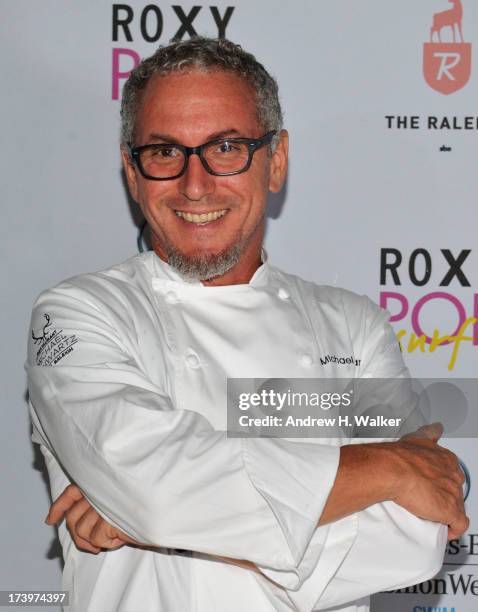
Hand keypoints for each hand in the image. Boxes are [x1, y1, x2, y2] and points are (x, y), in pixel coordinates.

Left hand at [45, 484, 142, 553]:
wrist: (164, 513)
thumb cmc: (142, 509)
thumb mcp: (115, 503)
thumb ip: (95, 504)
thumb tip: (62, 519)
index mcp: (99, 483)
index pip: (71, 492)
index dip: (59, 506)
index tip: (50, 519)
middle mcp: (99, 491)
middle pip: (72, 517)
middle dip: (78, 534)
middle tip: (94, 542)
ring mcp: (103, 504)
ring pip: (81, 530)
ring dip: (94, 540)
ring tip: (111, 537)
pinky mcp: (110, 518)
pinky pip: (96, 538)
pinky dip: (107, 542)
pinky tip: (120, 536)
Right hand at [389, 422, 468, 539]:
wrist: (391, 469)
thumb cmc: (399, 455)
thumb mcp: (417, 437)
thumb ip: (428, 433)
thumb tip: (436, 427)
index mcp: (446, 459)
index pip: (451, 471)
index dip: (442, 480)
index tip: (433, 483)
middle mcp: (452, 475)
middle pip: (455, 489)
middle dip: (443, 495)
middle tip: (426, 497)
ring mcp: (453, 493)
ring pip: (456, 506)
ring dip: (444, 511)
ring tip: (427, 512)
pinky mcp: (450, 511)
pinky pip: (458, 524)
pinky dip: (452, 529)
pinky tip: (442, 529)